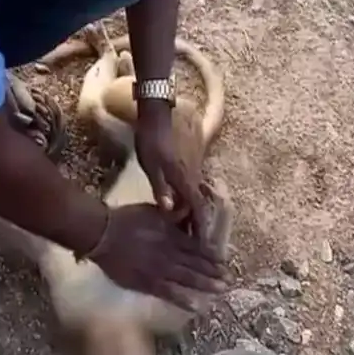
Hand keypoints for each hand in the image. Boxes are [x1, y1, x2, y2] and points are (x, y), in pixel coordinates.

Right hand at [89, 203, 226, 310]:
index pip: (198, 248)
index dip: (213, 256)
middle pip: (197, 264)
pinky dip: (183, 300)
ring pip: (188, 279)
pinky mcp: (147, 283)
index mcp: (172, 235)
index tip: (225, 262)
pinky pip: (169, 293)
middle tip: (230, 279)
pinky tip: (197, 306)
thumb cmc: (126, 219)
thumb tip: (189, 214)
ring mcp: (159, 270)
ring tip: (221, 290)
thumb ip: (172, 217)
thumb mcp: (154, 211)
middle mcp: (170, 253)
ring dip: (206, 285)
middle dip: (215, 272)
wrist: (102, 233)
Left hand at [135, 101, 209, 243]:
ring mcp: (195, 163)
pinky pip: (194, 179)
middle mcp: (195, 173)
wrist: (159, 112)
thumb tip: (170, 210)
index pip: (197, 207)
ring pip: (197, 190)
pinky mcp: (193, 155)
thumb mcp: (150, 166)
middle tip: (190, 236)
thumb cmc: (151, 139)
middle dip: (196, 219)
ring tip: (185, 219)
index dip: (201, 225)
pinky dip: (190, 191)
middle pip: (198, 201)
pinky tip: (181, 195)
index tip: (203, 242)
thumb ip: (160, 188)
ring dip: (192, 205)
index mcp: (184, 178)